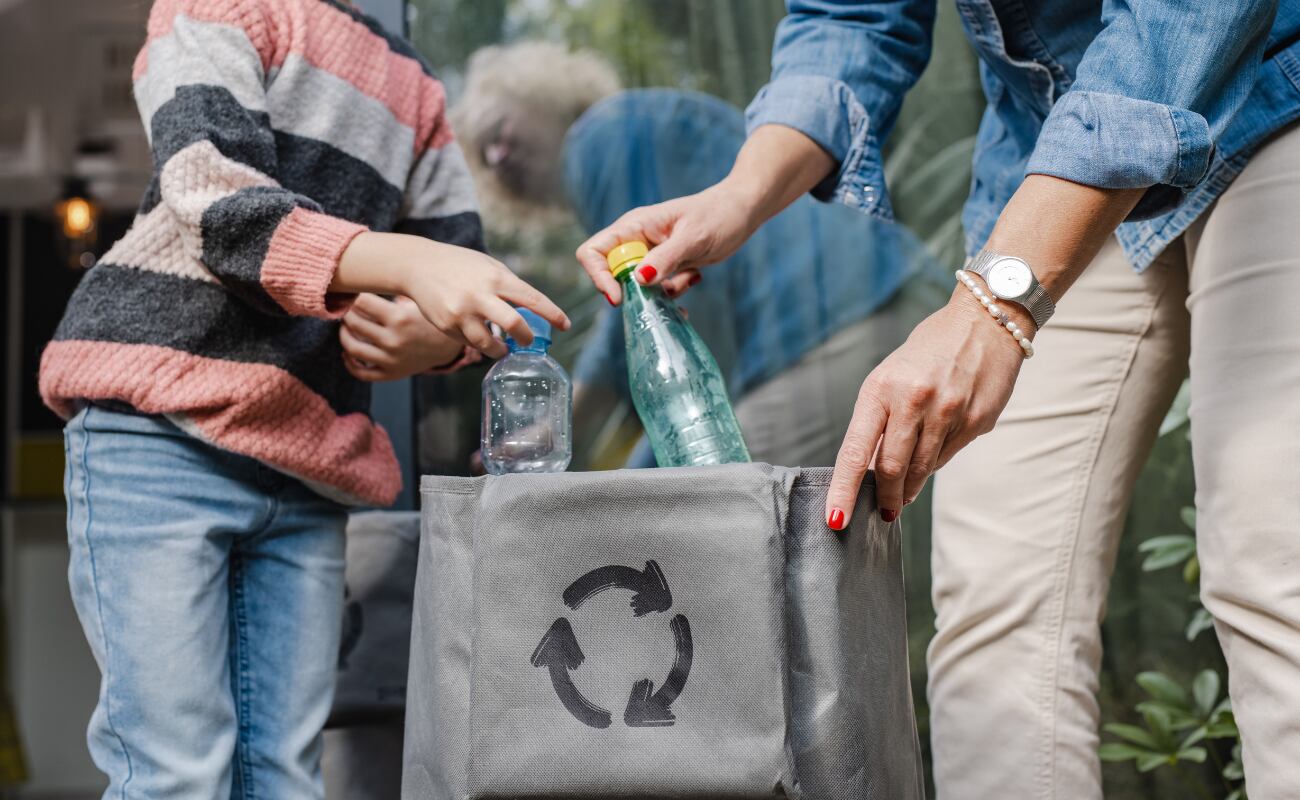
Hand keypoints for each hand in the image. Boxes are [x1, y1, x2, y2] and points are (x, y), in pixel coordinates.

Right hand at [334, 232, 569, 358]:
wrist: (418, 266)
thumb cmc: (460, 265)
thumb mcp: (489, 266)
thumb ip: (509, 286)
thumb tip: (532, 310)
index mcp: (496, 278)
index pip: (532, 299)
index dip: (552, 315)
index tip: (565, 326)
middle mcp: (480, 296)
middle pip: (514, 325)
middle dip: (526, 338)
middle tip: (528, 341)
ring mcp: (462, 313)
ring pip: (489, 345)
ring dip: (501, 350)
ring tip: (504, 348)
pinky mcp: (447, 326)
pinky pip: (469, 343)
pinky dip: (477, 342)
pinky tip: (477, 335)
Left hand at [340, 294, 467, 380]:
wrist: (449, 346)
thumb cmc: (429, 317)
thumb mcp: (418, 299)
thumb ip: (396, 287)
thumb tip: (370, 268)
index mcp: (400, 318)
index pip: (361, 302)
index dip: (353, 295)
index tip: (351, 291)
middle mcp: (394, 340)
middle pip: (354, 323)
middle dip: (346, 312)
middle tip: (346, 306)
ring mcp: (392, 360)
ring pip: (353, 348)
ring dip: (344, 335)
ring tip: (346, 327)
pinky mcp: (392, 373)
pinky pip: (362, 372)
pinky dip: (349, 363)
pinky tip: (348, 352)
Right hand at [575, 181, 758, 303]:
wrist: (742, 211)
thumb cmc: (719, 215)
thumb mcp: (694, 237)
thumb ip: (666, 258)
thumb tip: (638, 279)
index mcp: (633, 226)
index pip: (593, 252)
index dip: (599, 277)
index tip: (620, 297)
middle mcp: (636, 240)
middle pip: (612, 275)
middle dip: (636, 291)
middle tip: (666, 289)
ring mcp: (649, 255)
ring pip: (637, 287)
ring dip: (660, 294)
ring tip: (689, 278)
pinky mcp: (664, 266)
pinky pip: (657, 289)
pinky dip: (673, 293)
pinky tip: (694, 279)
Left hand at [826, 288, 1030, 528]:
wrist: (985, 321)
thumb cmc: (929, 351)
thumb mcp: (891, 375)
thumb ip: (880, 420)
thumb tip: (874, 470)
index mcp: (881, 388)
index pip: (856, 450)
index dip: (844, 489)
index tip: (836, 519)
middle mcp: (914, 400)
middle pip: (892, 468)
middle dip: (886, 497)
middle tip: (884, 510)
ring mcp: (949, 412)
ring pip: (923, 469)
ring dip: (911, 487)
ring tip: (905, 492)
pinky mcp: (977, 421)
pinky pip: (949, 456)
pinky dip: (936, 462)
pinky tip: (935, 450)